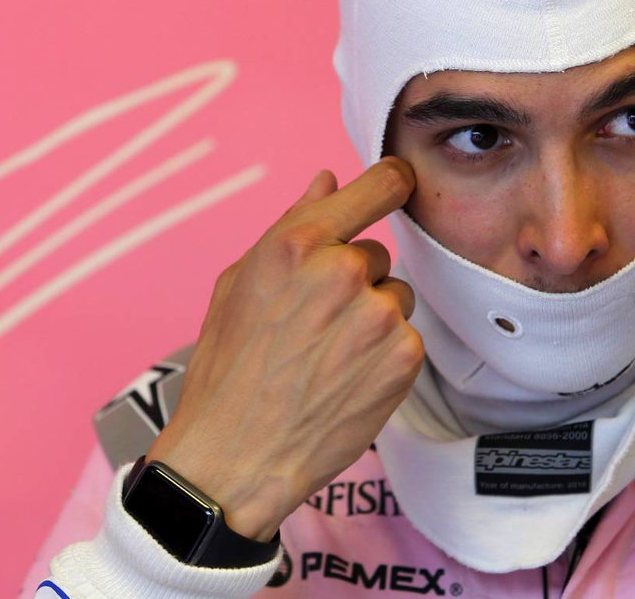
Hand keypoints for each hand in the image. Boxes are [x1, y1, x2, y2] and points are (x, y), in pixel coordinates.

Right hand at [145, 158, 422, 539]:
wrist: (238, 454)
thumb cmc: (228, 367)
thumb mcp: (241, 283)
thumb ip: (291, 225)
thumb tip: (328, 180)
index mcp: (298, 244)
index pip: (376, 186)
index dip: (392, 182)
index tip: (400, 183)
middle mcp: (344, 272)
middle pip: (376, 254)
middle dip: (353, 281)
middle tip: (313, 324)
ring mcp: (379, 315)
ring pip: (394, 296)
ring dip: (371, 318)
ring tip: (325, 356)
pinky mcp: (404, 357)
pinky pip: (405, 337)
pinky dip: (383, 356)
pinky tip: (344, 379)